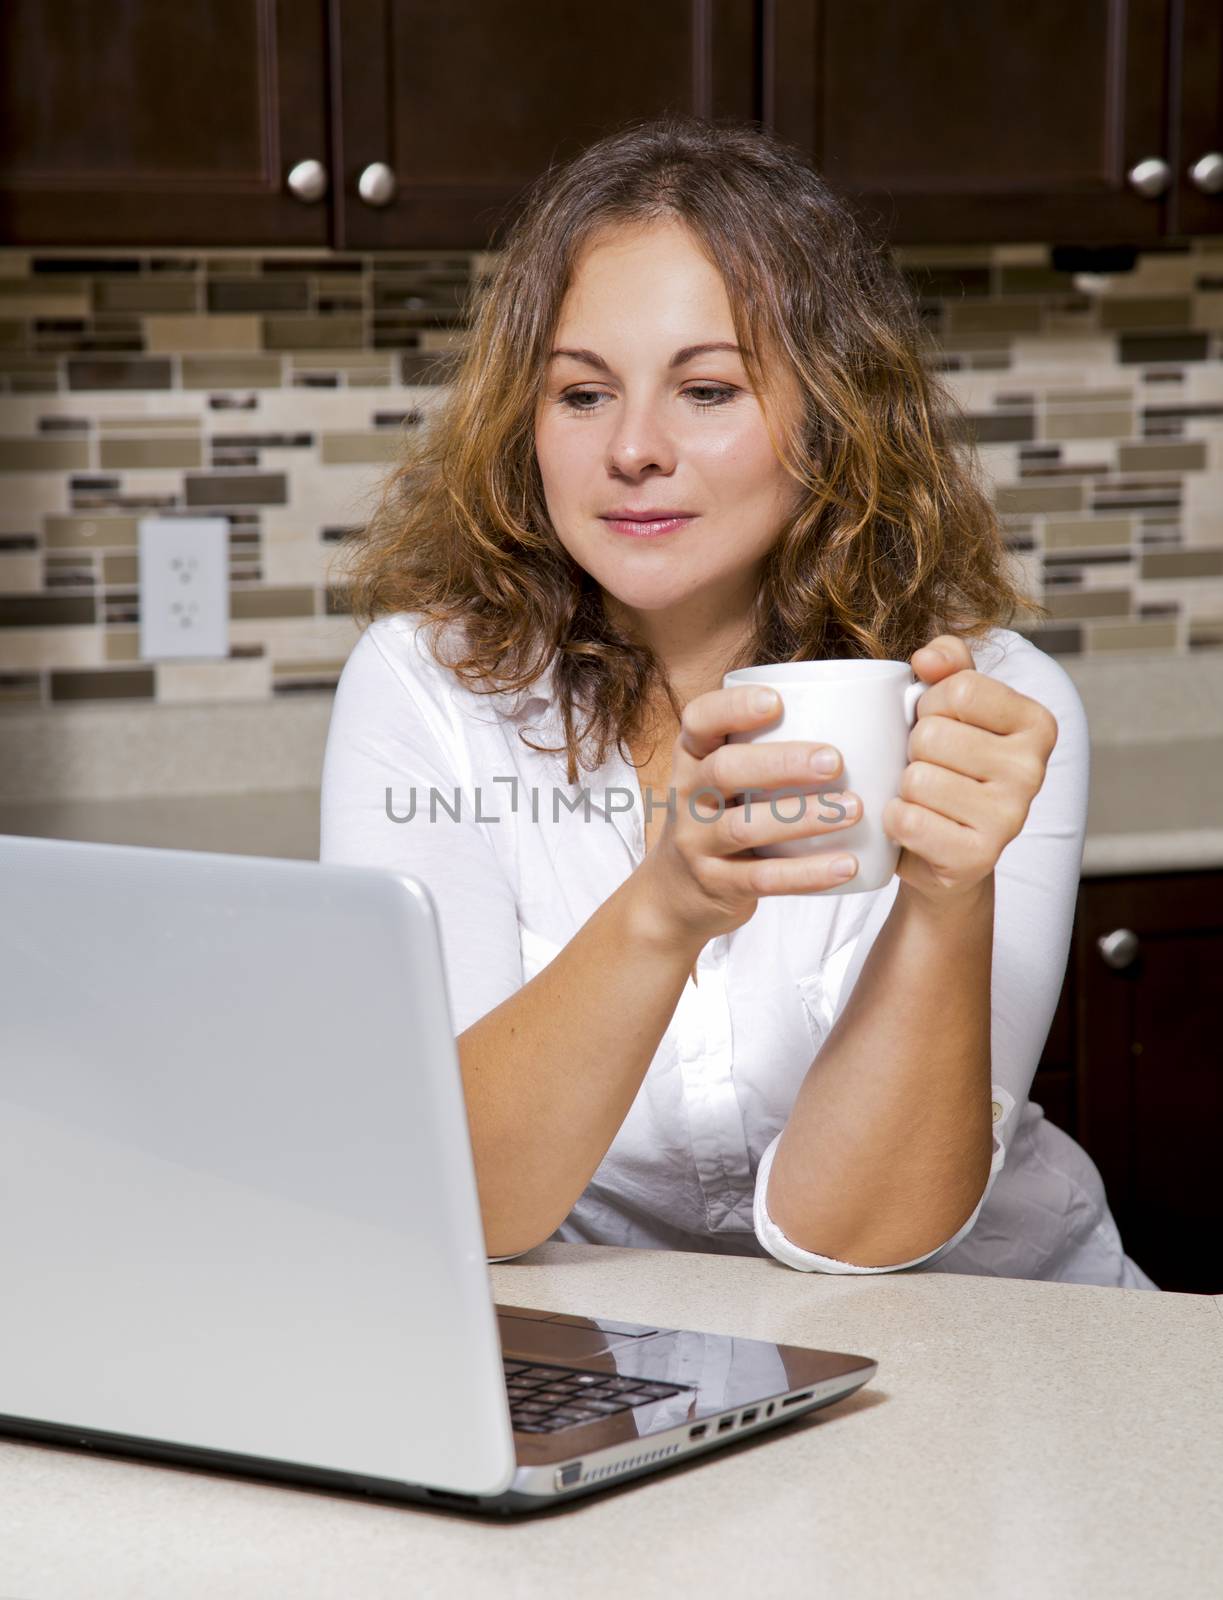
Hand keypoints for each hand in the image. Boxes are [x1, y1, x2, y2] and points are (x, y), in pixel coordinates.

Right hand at [634, 684, 861, 948]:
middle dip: (780, 762)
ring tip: (853, 809)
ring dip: (803, 817)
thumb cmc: (719, 817)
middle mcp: (687, 795)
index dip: (733, 708)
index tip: (777, 701)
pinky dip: (807, 873)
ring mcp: (696, 841)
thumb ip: (764, 750)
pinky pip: (762, 879)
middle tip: (834, 760)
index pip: (699, 720)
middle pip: (725, 770)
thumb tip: (860, 715)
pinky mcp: (715, 883)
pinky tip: (847, 865)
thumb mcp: (720, 780)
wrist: (673, 893)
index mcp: (692, 757)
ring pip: (744, 826)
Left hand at [882, 633, 1058, 906]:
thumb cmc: (949, 765)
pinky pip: (908, 820)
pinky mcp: (978, 857)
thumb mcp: (954, 704)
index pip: (960, 688)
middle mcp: (1033, 770)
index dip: (930, 704)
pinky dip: (895, 821)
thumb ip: (949, 662)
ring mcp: (1010, 818)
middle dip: (913, 750)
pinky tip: (913, 824)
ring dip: (903, 787)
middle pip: (932, 735)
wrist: (945, 850)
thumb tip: (927, 658)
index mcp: (1036, 724)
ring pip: (917, 779)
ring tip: (923, 797)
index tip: (938, 723)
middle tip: (929, 767)